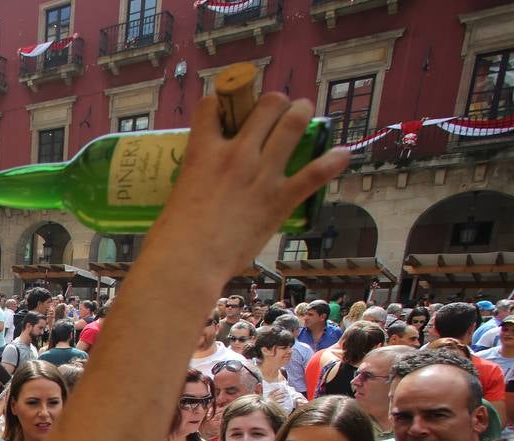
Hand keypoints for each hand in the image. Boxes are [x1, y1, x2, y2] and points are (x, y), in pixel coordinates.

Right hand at [150, 94, 349, 287]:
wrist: (188, 264)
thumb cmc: (170, 239)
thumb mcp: (175, 197)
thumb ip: (192, 185)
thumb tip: (198, 192)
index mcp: (202, 152)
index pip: (210, 107)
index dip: (218, 104)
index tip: (223, 111)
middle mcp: (236, 154)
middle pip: (265, 107)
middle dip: (273, 102)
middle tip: (274, 110)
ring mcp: (261, 175)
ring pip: (292, 125)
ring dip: (301, 112)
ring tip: (303, 111)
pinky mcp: (280, 199)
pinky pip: (315, 172)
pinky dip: (333, 161)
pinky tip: (343, 154)